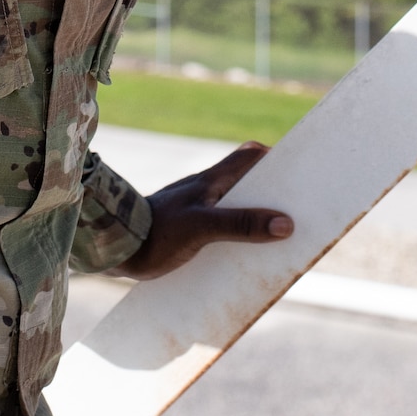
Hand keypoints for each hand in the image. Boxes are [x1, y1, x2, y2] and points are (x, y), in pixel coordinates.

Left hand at [115, 141, 293, 278]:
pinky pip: (224, 229)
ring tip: (281, 244)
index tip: (301, 173)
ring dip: (256, 220)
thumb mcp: (203, 228)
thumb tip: (285, 223)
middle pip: (249, 183)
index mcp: (212, 179)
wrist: (116, 249)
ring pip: (237, 207)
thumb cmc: (157, 232)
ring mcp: (199, 209)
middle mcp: (208, 190)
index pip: (250, 156)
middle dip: (272, 196)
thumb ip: (242, 224)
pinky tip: (247, 259)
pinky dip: (239, 238)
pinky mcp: (190, 230)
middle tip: (298, 215)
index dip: (276, 159)